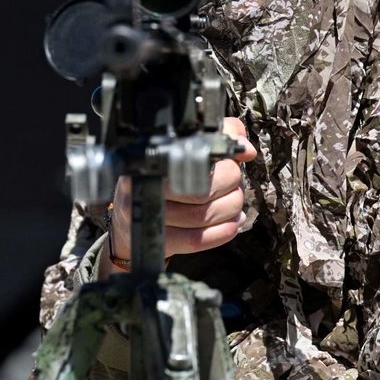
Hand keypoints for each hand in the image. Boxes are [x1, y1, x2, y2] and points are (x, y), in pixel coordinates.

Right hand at [100, 117, 255, 277]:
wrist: (133, 219)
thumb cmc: (168, 180)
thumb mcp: (188, 151)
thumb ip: (219, 139)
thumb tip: (246, 149)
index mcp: (155, 159)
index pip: (196, 159)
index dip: (225, 166)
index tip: (234, 166)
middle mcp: (146, 185)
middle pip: (201, 191)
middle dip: (229, 190)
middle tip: (234, 187)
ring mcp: (149, 215)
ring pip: (201, 216)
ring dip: (229, 212)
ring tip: (235, 206)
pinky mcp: (157, 240)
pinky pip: (194, 240)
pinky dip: (220, 234)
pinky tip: (231, 225)